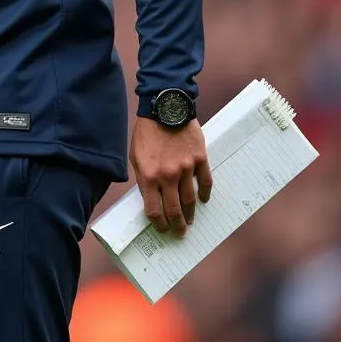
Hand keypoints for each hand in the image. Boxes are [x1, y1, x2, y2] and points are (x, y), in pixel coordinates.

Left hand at [130, 117, 212, 237]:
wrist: (165, 108)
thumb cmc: (147, 132)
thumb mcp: (136, 156)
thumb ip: (143, 178)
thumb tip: (150, 198)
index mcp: (149, 175)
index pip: (154, 210)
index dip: (158, 224)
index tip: (161, 229)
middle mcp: (168, 176)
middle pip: (174, 210)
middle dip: (177, 226)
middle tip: (179, 233)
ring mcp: (186, 168)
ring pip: (191, 200)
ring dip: (190, 214)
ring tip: (190, 221)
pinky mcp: (200, 159)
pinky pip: (205, 183)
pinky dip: (205, 194)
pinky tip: (203, 201)